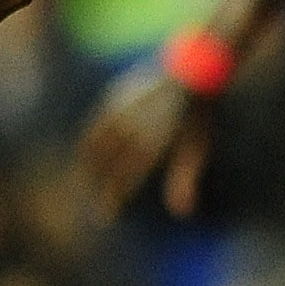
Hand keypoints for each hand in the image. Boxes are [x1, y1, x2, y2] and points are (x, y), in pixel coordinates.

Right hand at [80, 62, 219, 218]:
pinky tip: (87, 156)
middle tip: (100, 207)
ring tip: (89, 185)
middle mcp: (129, 130)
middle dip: (100, 188)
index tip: (108, 216)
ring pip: (93, 149)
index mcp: (150, 145)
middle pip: (105, 167)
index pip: (123, 179)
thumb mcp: (196, 148)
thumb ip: (184, 179)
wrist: (192, 70)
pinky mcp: (112, 101)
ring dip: (89, 169)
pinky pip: (93, 129)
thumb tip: (181, 214)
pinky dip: (87, 146)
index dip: (113, 198)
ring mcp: (117, 114)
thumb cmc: (198, 114)